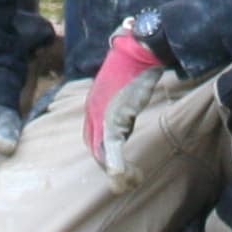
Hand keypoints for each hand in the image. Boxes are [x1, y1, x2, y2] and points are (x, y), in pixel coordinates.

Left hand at [84, 28, 179, 179]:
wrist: (139, 52)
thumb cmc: (134, 67)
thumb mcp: (125, 89)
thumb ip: (122, 103)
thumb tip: (129, 107)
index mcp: (93, 106)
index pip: (93, 137)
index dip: (104, 154)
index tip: (118, 166)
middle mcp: (92, 112)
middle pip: (96, 148)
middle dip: (109, 166)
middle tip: (125, 179)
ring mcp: (100, 117)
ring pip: (102, 153)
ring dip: (117, 171)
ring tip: (132, 179)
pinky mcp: (113, 120)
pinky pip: (112, 150)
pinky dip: (118, 166)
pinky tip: (128, 176)